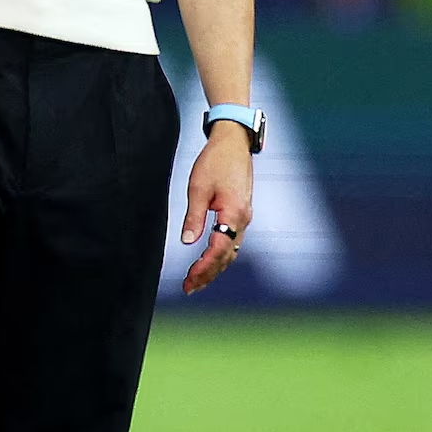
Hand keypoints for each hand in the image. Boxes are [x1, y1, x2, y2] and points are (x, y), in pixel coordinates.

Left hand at [179, 122, 254, 293]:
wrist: (234, 143)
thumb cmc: (215, 161)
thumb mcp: (198, 187)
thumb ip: (194, 216)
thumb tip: (187, 242)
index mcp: (234, 214)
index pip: (219, 250)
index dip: (204, 267)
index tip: (189, 280)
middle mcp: (243, 220)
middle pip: (227, 256)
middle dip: (208, 274)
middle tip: (188, 288)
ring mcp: (244, 218)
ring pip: (231, 251)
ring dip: (214, 267)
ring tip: (195, 281)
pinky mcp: (241, 214)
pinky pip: (232, 241)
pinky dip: (220, 255)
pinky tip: (208, 261)